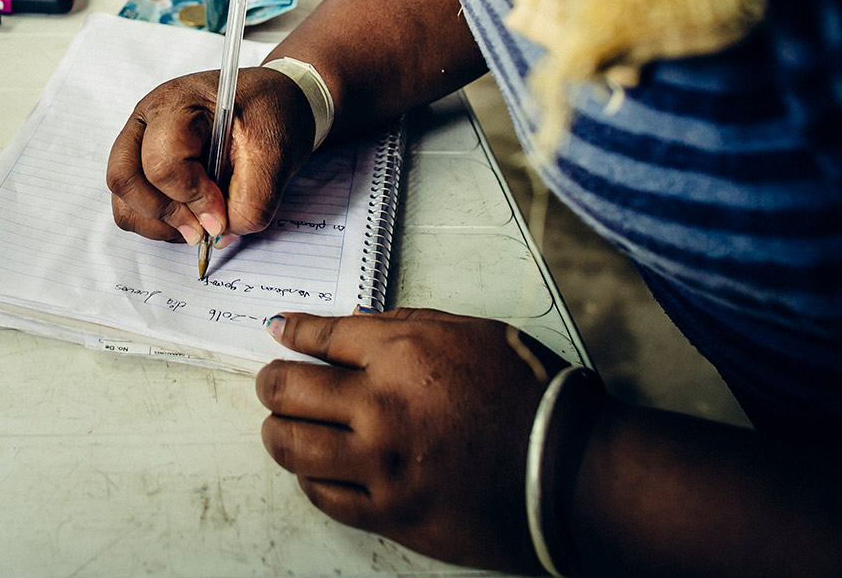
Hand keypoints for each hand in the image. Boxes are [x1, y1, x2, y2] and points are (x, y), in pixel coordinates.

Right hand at [106, 66, 316, 244]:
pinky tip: (189, 218)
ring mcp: (139, 140)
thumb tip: (218, 234)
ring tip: (198, 225)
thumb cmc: (272, 114)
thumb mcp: (275, 155)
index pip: (163, 162)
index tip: (221, 215)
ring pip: (122, 197)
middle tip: (202, 229)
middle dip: (164, 213)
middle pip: (124, 177)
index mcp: (178, 103)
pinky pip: (130, 204)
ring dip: (158, 222)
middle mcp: (148, 118)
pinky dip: (155, 222)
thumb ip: (250, 202)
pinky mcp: (142, 162)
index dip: (192, 198)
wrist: (275, 100)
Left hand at [256, 308, 560, 571]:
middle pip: (288, 390)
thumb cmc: (530, 397)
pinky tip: (319, 467)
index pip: (321, 336)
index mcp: (403, 354)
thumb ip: (403, 328)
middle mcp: (382, 407)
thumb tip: (350, 328)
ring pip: (291, 446)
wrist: (569, 470)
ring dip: (279, 430)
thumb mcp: (470, 334)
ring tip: (286, 425)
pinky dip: (311, 476)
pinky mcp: (390, 512)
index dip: (292, 332)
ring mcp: (382, 465)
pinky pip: (324, 495)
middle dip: (272, 382)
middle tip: (274, 382)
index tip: (280, 332)